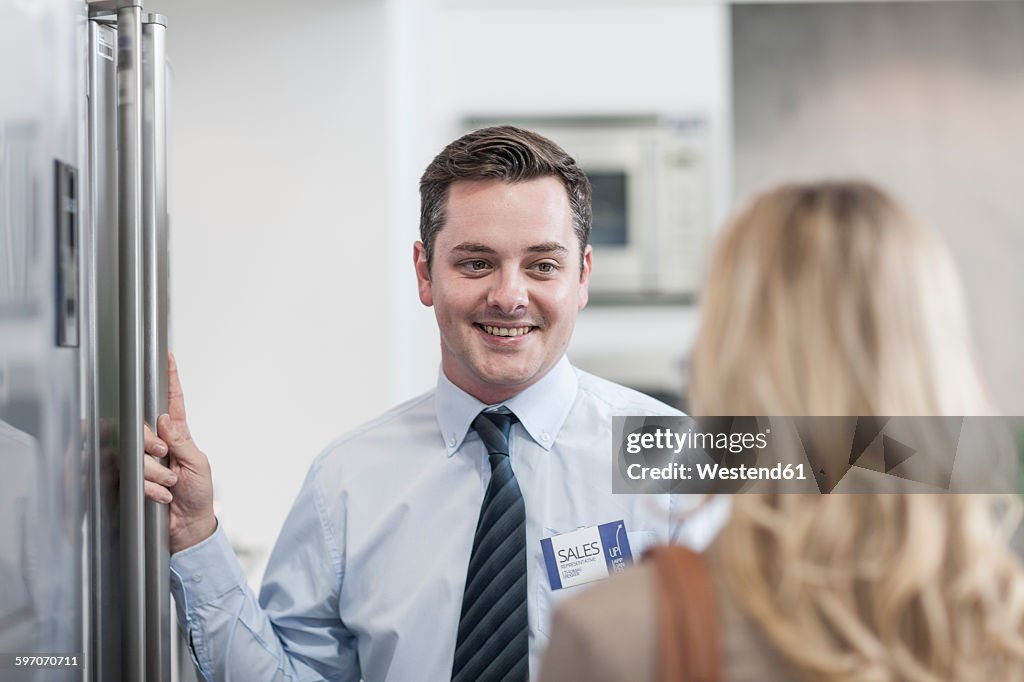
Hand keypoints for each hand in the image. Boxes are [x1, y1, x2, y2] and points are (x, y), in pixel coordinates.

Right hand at [144, 352, 216, 553]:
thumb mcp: (198, 466)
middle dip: (153, 444)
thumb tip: (165, 420)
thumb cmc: (199, 495)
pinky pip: (131, 477)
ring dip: (155, 474)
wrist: (188, 529)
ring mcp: (143, 462)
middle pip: (143, 427)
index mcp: (179, 436)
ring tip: (171, 486)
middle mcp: (158, 445)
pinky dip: (150, 489)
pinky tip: (162, 497)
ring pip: (135, 454)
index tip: (169, 357)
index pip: (173, 403)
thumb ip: (183, 442)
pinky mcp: (133, 481)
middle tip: (166, 458)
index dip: (171, 380)